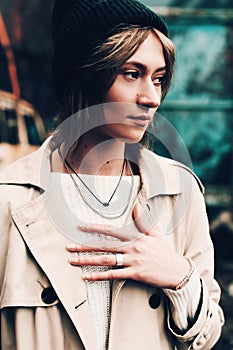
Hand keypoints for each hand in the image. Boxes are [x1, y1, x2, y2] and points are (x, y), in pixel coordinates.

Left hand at [67, 203, 189, 288]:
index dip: (94, 228)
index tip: (80, 227)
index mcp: (135, 236)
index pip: (110, 230)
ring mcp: (132, 261)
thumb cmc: (164, 252)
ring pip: (105, 260)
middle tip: (69, 247)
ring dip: (87, 261)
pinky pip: (113, 275)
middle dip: (84, 246)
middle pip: (103, 245)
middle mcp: (132, 247)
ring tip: (73, 261)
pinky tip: (87, 277)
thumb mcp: (154, 233)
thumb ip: (142, 220)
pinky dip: (99, 276)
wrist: (177, 270)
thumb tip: (137, 204)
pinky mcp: (134, 274)